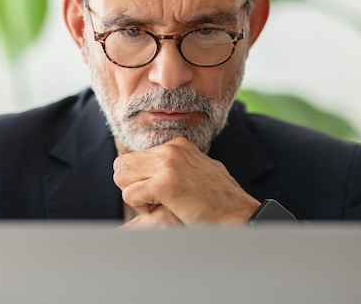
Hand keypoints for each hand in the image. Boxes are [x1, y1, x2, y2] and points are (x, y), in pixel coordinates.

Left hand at [113, 137, 259, 224]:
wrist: (239, 215)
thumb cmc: (220, 201)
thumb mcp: (200, 171)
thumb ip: (178, 166)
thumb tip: (155, 169)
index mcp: (178, 144)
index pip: (134, 158)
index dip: (141, 180)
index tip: (161, 192)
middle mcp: (171, 149)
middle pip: (122, 165)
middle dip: (132, 186)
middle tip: (156, 200)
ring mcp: (168, 164)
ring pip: (121, 177)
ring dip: (137, 196)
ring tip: (162, 204)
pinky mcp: (164, 183)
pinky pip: (130, 195)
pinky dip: (142, 207)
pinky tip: (165, 209)